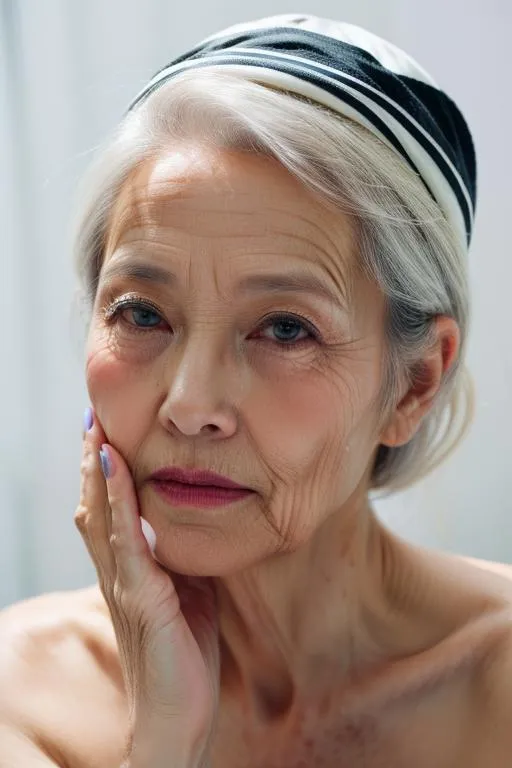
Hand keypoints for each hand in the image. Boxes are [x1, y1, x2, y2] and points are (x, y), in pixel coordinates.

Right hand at [74, 408, 219, 767]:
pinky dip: (119, 499)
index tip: (104, 432)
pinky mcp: (140, 596)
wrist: (177, 716)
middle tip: (92, 416)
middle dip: (93, 460)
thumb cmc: (181, 654)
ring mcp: (124, 583)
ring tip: (96, 429)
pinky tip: (114, 467)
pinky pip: (127, 538)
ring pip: (103, 515)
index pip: (109, 511)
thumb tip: (188, 523)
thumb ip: (179, 559)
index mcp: (128, 570)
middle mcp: (117, 572)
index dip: (104, 473)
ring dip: (98, 469)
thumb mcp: (186, 592)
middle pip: (97, 505)